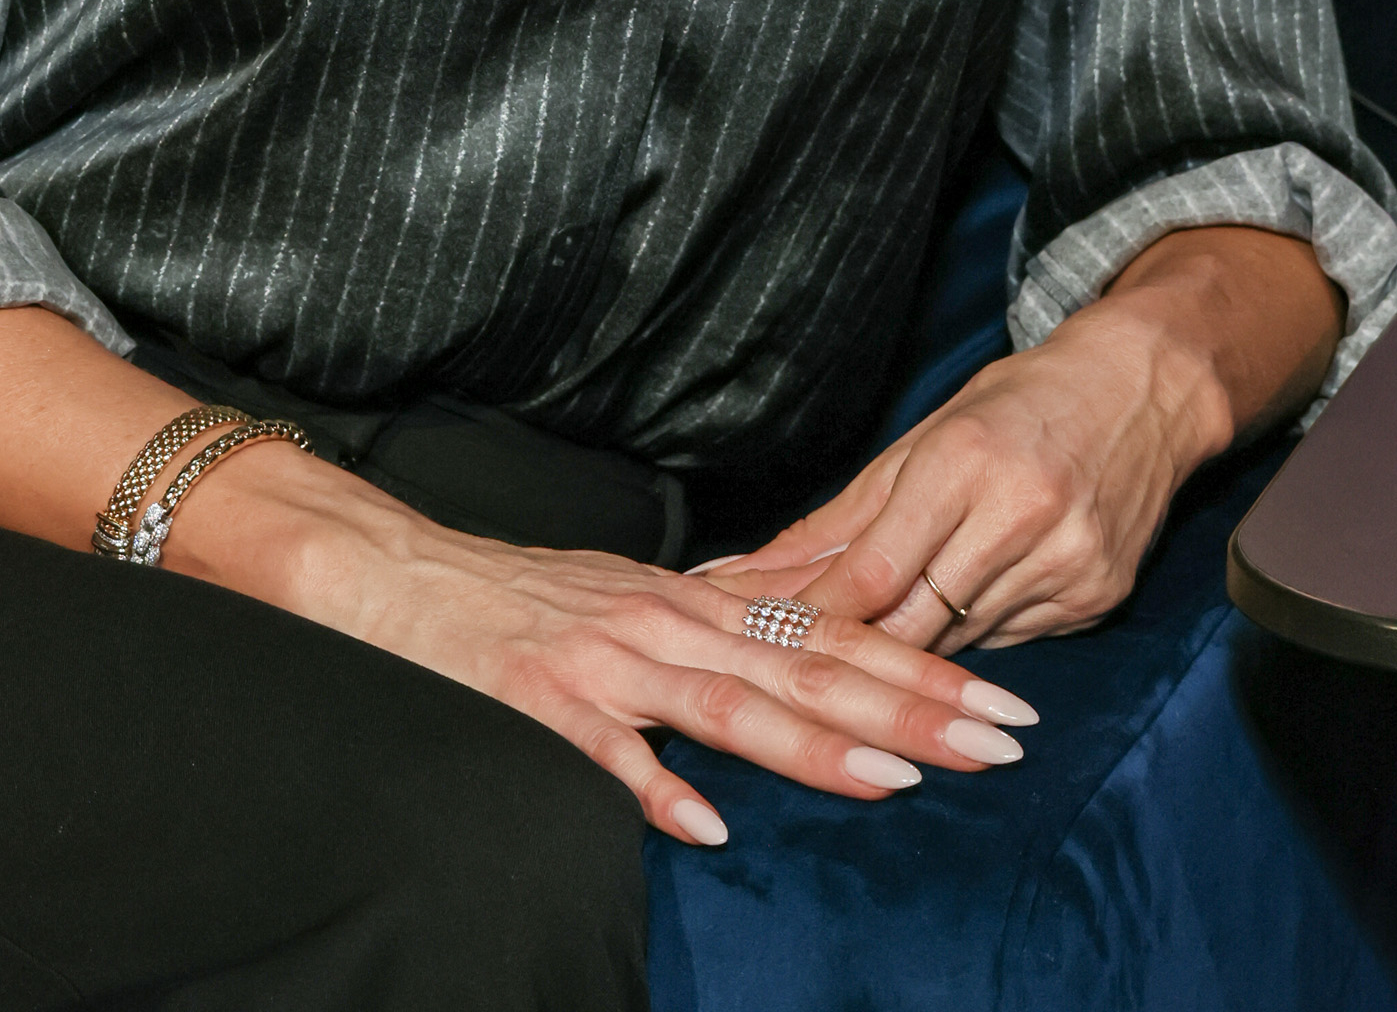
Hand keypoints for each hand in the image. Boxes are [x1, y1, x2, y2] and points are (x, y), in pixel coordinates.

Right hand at [172, 458, 1038, 849]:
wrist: (388, 569)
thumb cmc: (509, 594)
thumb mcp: (626, 597)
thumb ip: (709, 630)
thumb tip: (797, 655)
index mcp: (690, 602)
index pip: (831, 636)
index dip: (923, 668)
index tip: (1008, 704)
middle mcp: (663, 622)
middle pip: (808, 667)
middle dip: (912, 705)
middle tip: (1003, 739)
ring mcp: (602, 661)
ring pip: (730, 705)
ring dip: (817, 742)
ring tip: (899, 777)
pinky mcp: (538, 700)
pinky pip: (606, 754)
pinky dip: (657, 788)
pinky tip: (706, 827)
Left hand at [715, 226, 1341, 654]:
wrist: (1142, 392)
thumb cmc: (1019, 402)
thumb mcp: (924, 436)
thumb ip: (844, 517)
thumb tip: (755, 571)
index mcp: (967, 463)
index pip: (878, 569)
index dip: (815, 612)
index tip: (757, 636)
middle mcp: (1022, 518)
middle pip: (916, 621)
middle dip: (850, 649)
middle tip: (788, 668)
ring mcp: (1068, 565)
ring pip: (959, 643)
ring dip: (905, 651)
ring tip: (852, 662)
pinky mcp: (1097, 600)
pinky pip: (1009, 642)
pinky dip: (968, 640)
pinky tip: (949, 628)